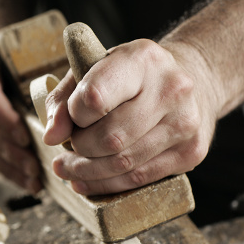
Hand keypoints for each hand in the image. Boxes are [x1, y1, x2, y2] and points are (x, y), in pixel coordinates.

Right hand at [0, 44, 40, 192]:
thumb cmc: (22, 55)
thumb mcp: (32, 54)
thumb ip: (44, 76)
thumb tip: (65, 108)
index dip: (3, 121)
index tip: (26, 138)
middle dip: (9, 150)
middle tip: (35, 167)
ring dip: (8, 165)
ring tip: (34, 179)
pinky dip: (6, 170)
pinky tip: (26, 181)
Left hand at [43, 39, 217, 194]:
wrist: (192, 80)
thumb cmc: (131, 76)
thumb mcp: (93, 71)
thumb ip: (64, 100)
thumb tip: (51, 137)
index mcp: (141, 59)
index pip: (94, 98)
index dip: (73, 116)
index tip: (70, 118)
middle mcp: (170, 89)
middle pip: (110, 137)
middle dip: (79, 148)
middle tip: (67, 148)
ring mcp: (184, 122)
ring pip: (123, 163)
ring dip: (87, 172)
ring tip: (68, 168)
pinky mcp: (191, 152)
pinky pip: (139, 178)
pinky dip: (107, 184)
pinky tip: (87, 181)